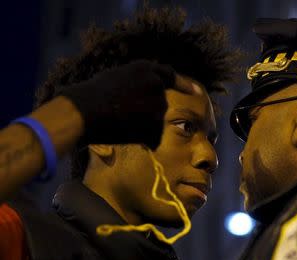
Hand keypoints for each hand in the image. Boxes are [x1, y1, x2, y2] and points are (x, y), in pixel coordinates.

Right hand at [57, 60, 200, 149]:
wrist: (83, 111)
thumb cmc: (90, 95)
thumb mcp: (116, 78)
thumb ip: (137, 82)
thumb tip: (145, 91)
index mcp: (145, 69)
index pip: (170, 76)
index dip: (184, 85)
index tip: (197, 92)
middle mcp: (156, 83)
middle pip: (160, 104)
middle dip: (147, 112)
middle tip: (124, 115)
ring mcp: (158, 104)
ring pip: (155, 122)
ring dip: (142, 126)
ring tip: (119, 122)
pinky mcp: (155, 123)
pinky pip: (153, 137)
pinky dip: (143, 139)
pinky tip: (125, 133)